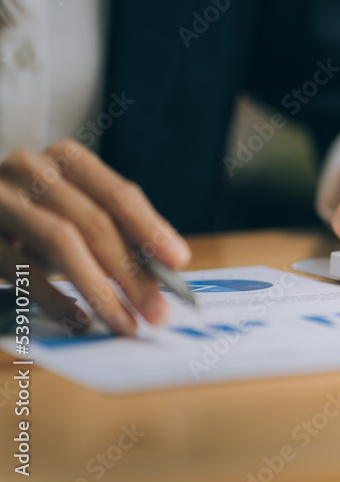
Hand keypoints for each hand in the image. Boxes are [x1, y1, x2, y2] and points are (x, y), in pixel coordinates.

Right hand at [0, 140, 189, 334]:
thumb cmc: (37, 213)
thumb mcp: (77, 211)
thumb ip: (117, 230)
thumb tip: (165, 271)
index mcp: (67, 158)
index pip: (119, 194)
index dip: (150, 228)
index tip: (179, 261)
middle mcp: (32, 169)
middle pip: (95, 223)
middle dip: (132, 273)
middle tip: (157, 312)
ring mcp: (1, 199)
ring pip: (61, 242)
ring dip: (99, 289)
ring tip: (125, 323)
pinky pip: (20, 268)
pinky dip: (53, 297)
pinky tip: (80, 320)